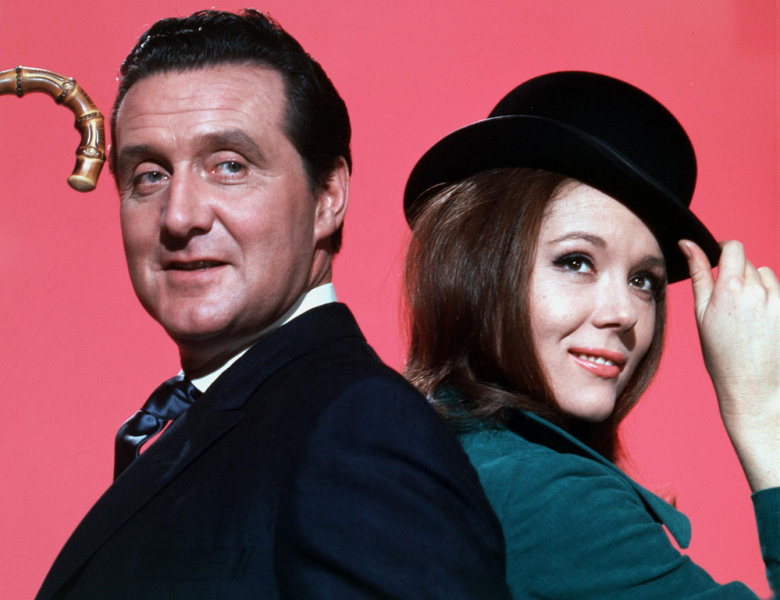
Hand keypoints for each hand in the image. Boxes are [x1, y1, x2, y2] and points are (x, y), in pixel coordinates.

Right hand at [681, 239, 779, 491]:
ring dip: (754, 285)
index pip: (733, 247)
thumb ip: (699, 275)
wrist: (753, 387)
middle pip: (747, 263)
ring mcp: (777, 300)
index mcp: (729, 288)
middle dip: (736, 273)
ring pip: (765, 275)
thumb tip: (687, 244)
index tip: (717, 260)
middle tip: (726, 302)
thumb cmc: (721, 355)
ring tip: (744, 315)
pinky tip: (760, 323)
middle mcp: (756, 290)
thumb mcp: (701, 314)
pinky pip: (778, 292)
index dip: (724, 250)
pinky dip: (768, 299)